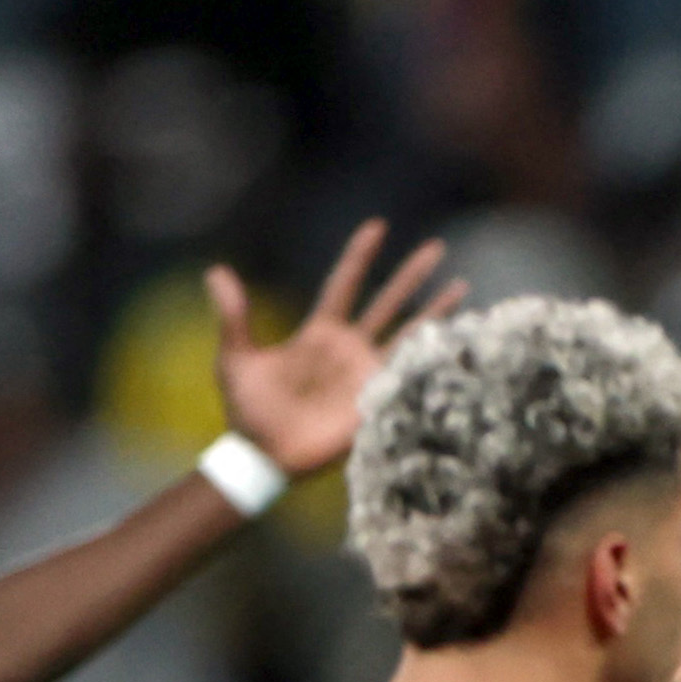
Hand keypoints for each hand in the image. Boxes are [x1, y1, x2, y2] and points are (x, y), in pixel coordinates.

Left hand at [211, 223, 458, 478]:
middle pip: (388, 302)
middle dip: (412, 275)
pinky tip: (460, 344)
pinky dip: (434, 360)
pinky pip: (410, 376)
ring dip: (436, 312)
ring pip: (409, 335)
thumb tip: (217, 271)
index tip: (378, 227)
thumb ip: (233, 317)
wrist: (266, 454)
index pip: (345, 284)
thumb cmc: (248, 408)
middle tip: (436, 247)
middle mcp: (350, 347)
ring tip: (463, 286)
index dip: (360, 256)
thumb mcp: (235, 358)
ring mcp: (368, 374)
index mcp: (319, 332)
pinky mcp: (378, 401)